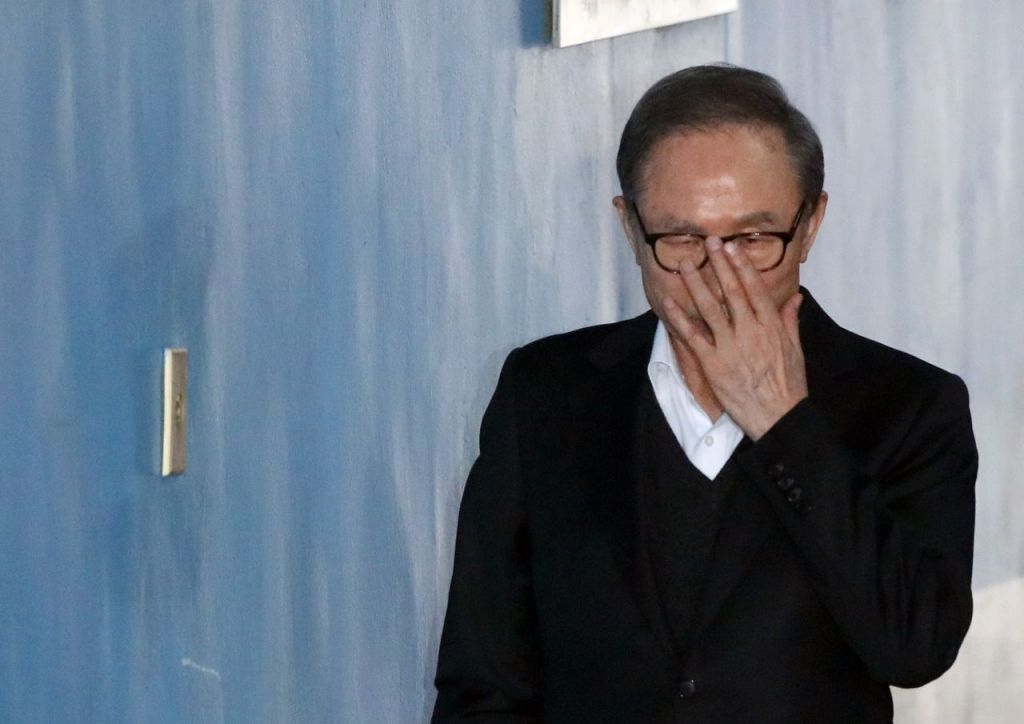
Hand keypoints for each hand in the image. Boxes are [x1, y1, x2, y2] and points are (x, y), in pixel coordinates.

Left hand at [661, 236, 807, 440]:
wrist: (777, 417)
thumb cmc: (788, 386)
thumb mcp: (795, 350)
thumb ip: (790, 320)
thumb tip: (794, 297)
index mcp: (771, 326)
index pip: (755, 289)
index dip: (742, 267)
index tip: (732, 249)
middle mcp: (749, 331)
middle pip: (732, 292)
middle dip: (719, 265)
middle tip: (709, 242)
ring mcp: (729, 347)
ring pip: (710, 308)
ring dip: (696, 283)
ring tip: (686, 263)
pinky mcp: (712, 364)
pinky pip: (692, 336)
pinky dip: (679, 318)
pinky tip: (668, 302)